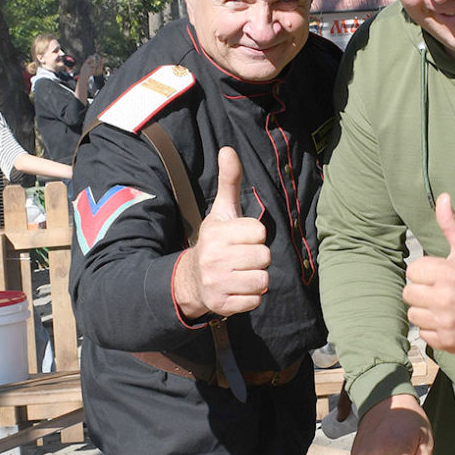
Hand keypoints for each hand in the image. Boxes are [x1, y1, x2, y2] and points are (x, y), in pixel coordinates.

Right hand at [173, 147, 269, 318]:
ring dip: (256, 278)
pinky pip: (255, 300)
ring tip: (240, 273)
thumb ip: (229, 182)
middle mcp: (214, 258)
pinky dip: (250, 297)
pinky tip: (236, 289)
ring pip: (263, 280)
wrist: (190, 280)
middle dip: (257, 258)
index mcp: (217, 233)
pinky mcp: (222, 304)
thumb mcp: (221, 212)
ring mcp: (217, 282)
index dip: (255, 236)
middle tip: (241, 258)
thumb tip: (228, 149)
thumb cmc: (215, 242)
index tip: (241, 239)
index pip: (260, 232)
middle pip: (264, 256)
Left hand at [402, 194, 454, 352]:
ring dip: (425, 310)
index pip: (412, 271)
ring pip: (413, 314)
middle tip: (441, 290)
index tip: (440, 274)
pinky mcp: (447, 340)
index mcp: (447, 273)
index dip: (425, 271)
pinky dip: (433, 328)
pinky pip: (424, 334)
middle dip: (422, 290)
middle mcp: (444, 299)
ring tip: (444, 305)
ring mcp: (445, 322)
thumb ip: (451, 225)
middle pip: (409, 293)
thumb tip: (442, 197)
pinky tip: (448, 320)